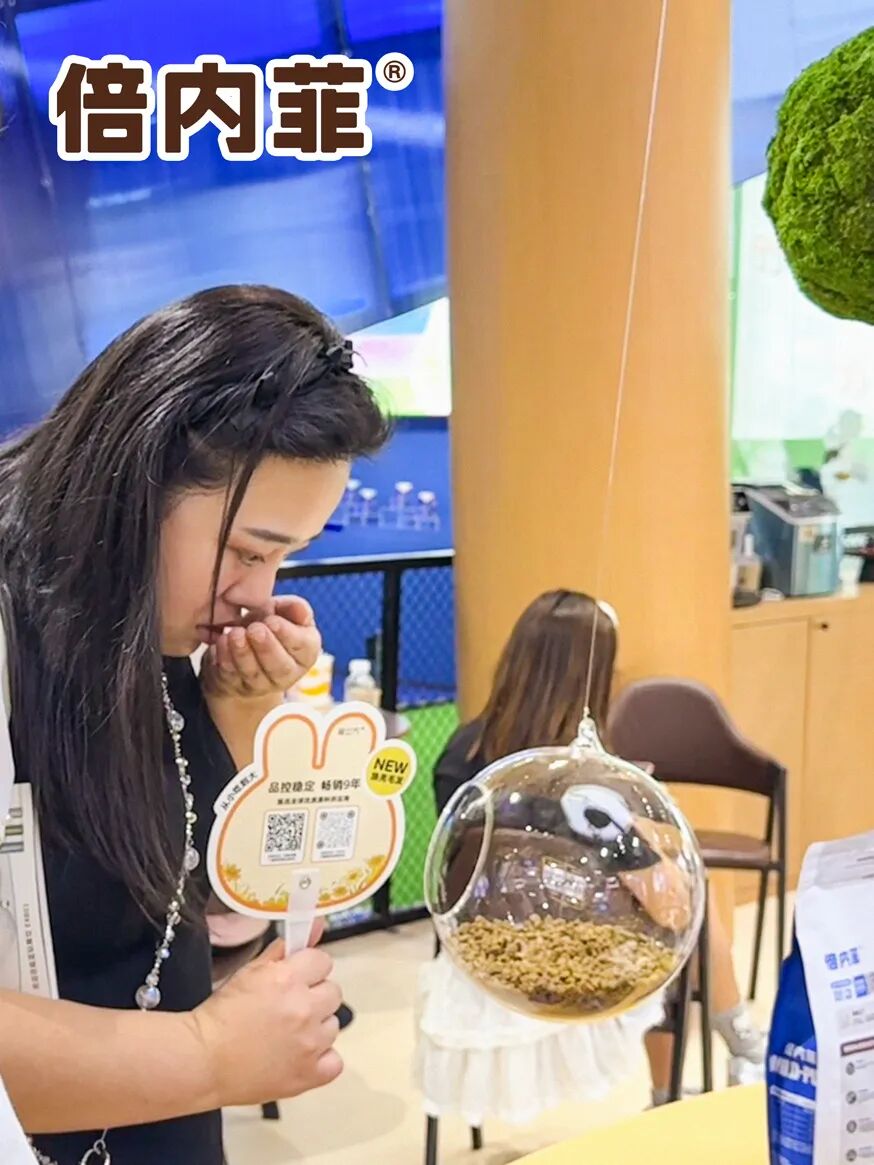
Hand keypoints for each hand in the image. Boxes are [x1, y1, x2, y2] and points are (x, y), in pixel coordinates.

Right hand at [189, 936, 342, 1107]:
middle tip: (290, 1008)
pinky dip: (320, 1060)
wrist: (202, 1060)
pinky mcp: (309, 1074)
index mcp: (288, 978)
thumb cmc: (221, 1015)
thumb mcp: (251, 972)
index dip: (309, 970)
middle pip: (333, 992)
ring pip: (333, 1026)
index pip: (323, 961)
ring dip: (316, 1028)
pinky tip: (299, 1057)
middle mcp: (304, 1008)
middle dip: (314, 997)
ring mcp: (310, 1043)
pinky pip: (334, 1062)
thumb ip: (285, 950)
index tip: (297, 979)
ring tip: (288, 1035)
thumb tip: (315, 926)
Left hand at [201, 597, 320, 700]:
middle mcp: (287, 673)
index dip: (288, 634)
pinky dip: (225, 659)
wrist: (242, 647)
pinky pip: (230, 676)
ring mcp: (261, 685)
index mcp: (306, 653)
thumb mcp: (281, 611)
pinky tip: (222, 642)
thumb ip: (292, 607)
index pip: (304, 646)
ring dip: (243, 654)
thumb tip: (300, 610)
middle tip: (254, 630)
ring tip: (235, 634)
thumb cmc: (267, 625)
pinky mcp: (235, 687)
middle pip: (281, 666)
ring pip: (254, 674)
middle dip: (267, 648)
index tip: (272, 621)